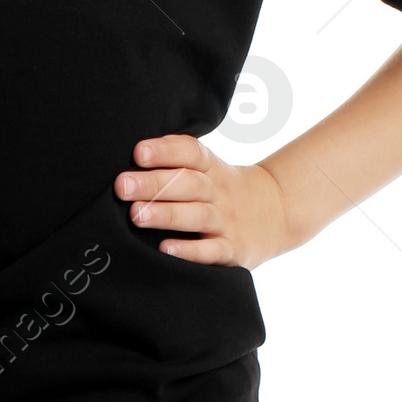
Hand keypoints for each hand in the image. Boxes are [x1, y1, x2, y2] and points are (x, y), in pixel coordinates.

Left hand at [115, 134, 293, 269]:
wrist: (279, 211)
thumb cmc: (225, 189)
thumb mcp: (210, 169)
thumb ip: (177, 162)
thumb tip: (129, 159)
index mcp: (211, 168)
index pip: (191, 152)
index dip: (165, 150)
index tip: (138, 152)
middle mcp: (219, 192)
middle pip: (188, 183)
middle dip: (153, 184)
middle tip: (122, 186)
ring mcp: (227, 221)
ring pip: (197, 216)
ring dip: (165, 214)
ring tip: (135, 215)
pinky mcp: (234, 250)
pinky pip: (212, 251)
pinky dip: (189, 251)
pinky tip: (166, 249)